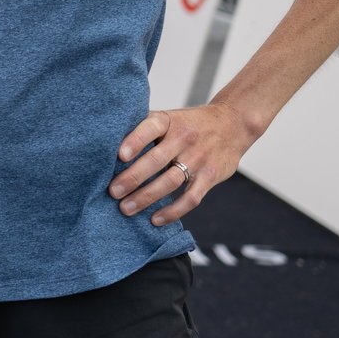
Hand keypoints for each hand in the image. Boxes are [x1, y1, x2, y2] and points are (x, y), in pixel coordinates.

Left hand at [109, 102, 258, 225]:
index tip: (119, 155)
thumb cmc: (188, 123)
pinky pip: (191, 198)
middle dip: (133, 178)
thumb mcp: (169, 117)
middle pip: (156, 160)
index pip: (149, 128)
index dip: (134, 140)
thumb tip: (106, 146)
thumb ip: (144, 128)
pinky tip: (155, 220)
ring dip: (147, 197)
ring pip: (170, 181)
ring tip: (126, 209)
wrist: (233, 123)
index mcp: (168, 121)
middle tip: (112, 192)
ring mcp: (198, 158)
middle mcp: (183, 138)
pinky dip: (173, 211)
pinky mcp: (210, 176)